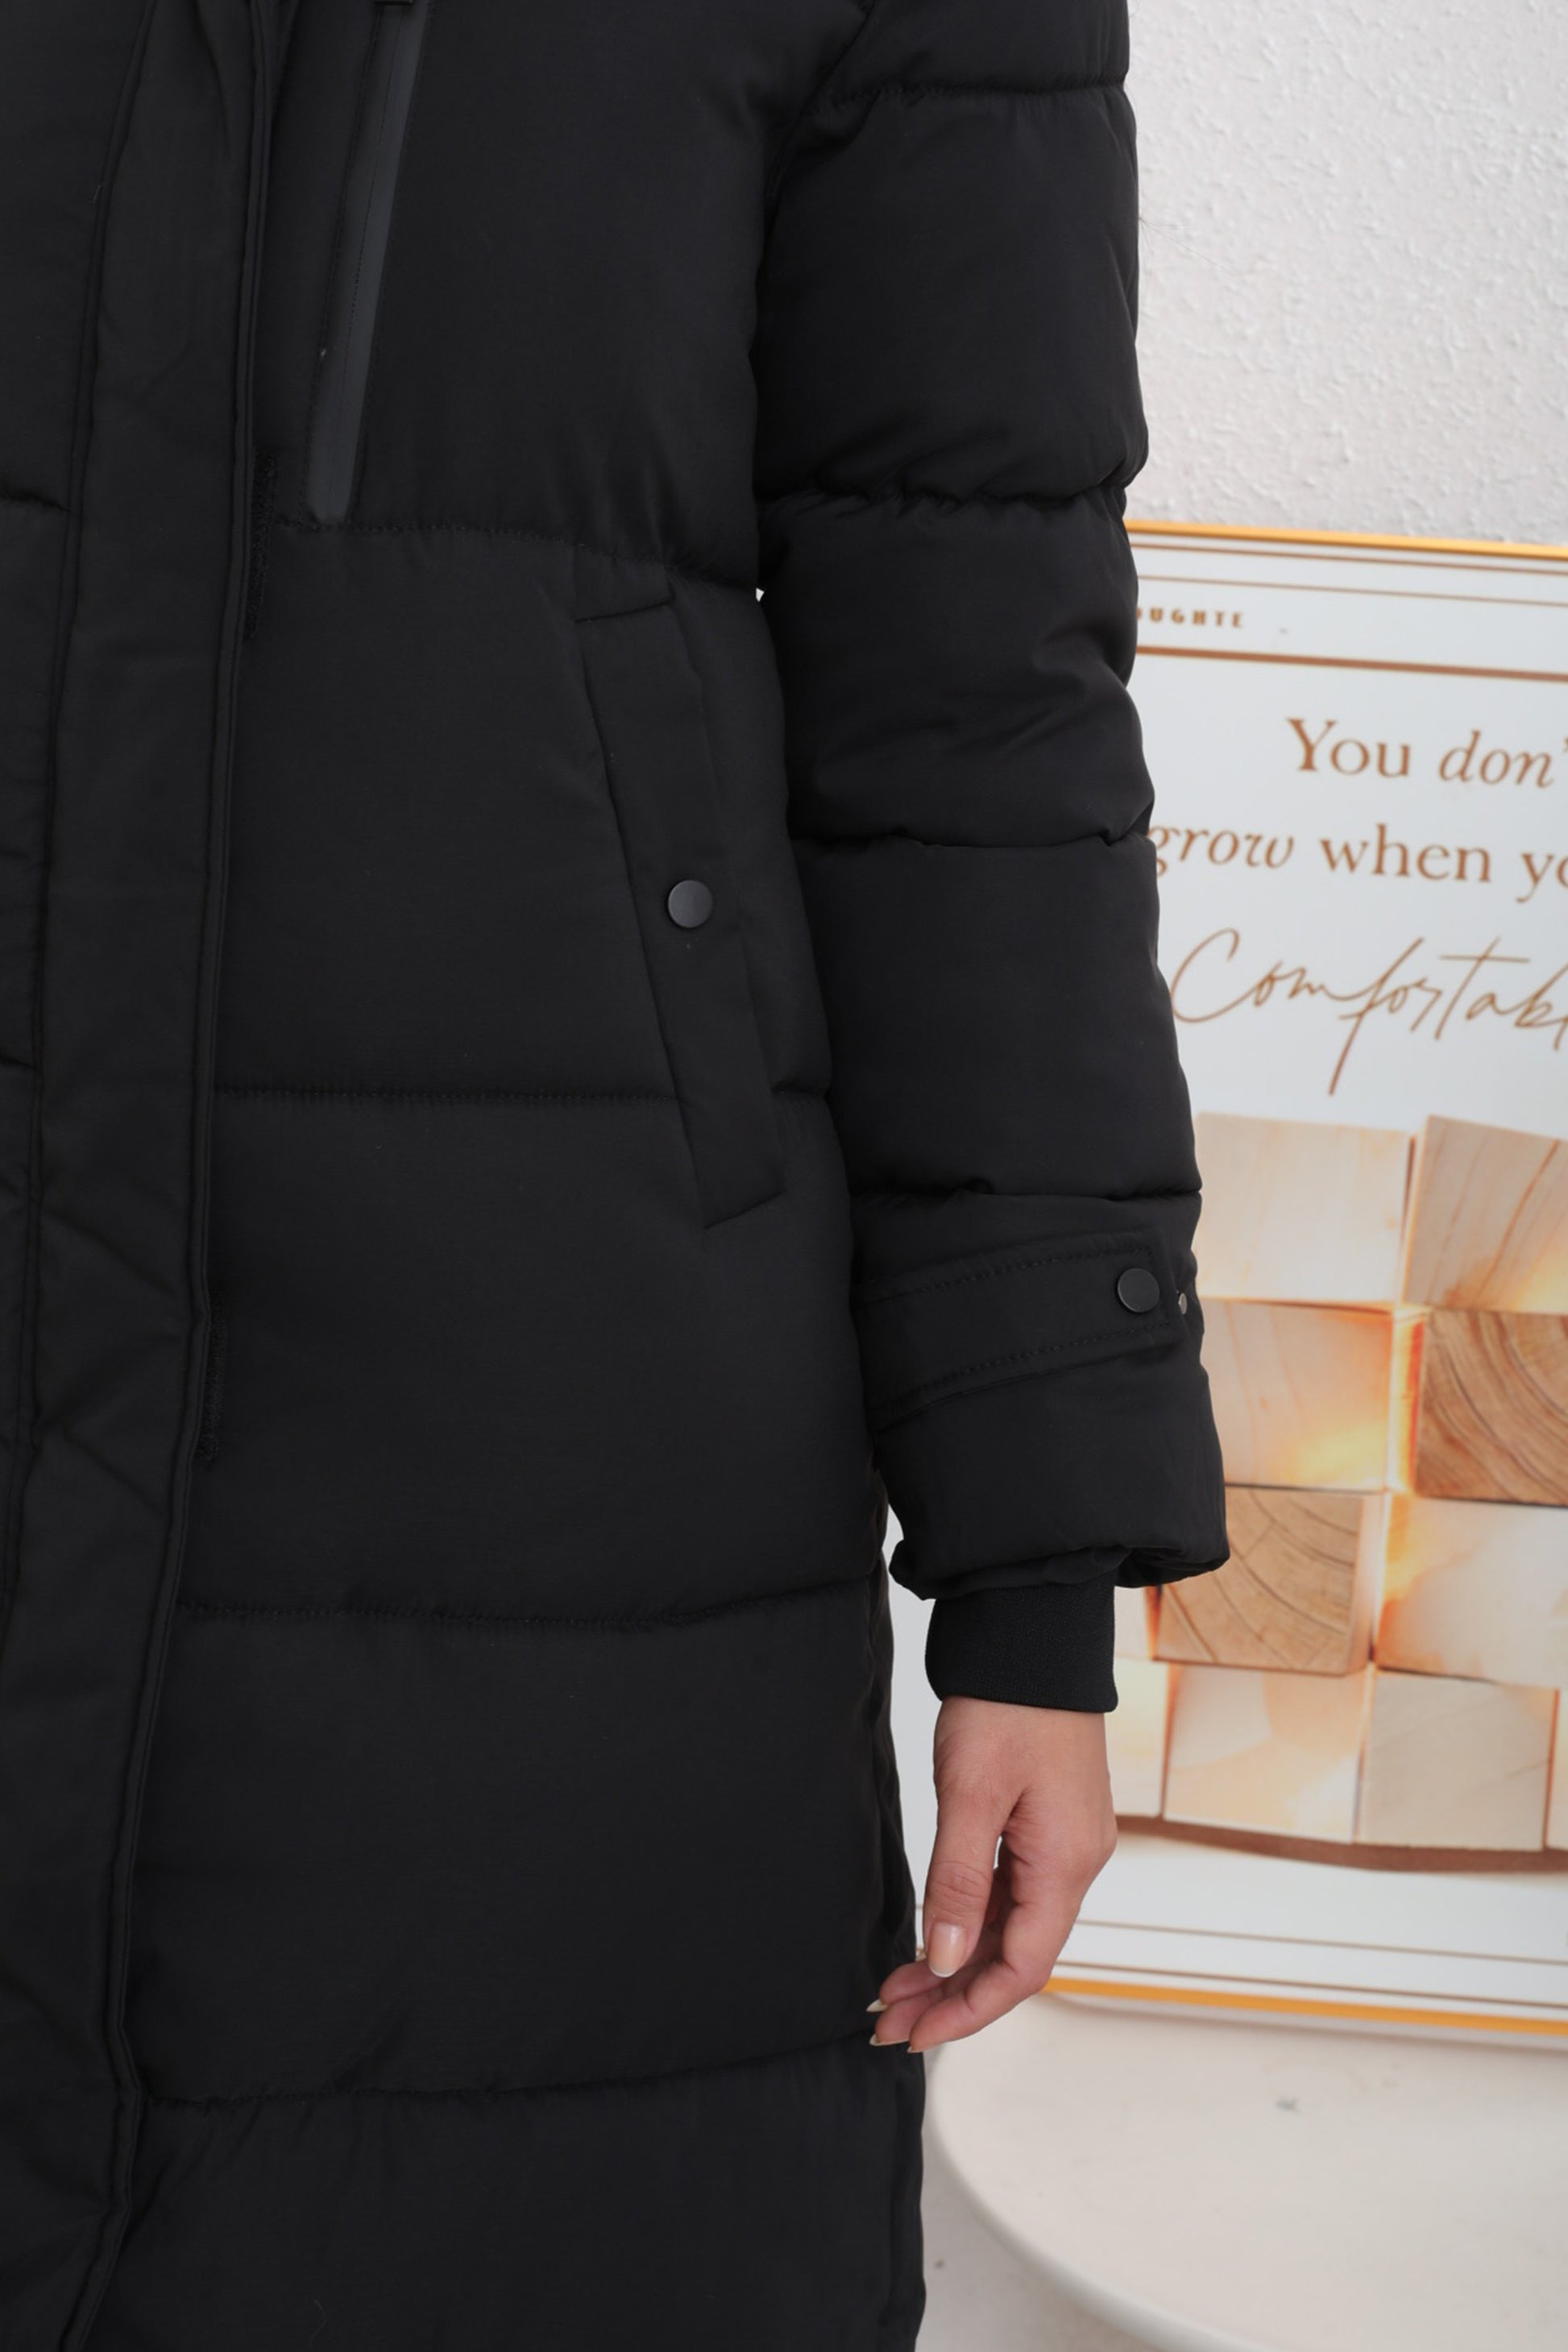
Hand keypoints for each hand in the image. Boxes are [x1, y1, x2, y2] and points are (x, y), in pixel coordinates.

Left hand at [871, 1696, 1115, 2053]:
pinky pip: (1012, 1892)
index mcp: (1066, 1861)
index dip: (968, 2008)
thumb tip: (946, 1959)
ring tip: (898, 1987)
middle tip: (890, 2020)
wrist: (1031, 1634)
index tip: (916, 2032)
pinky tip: (935, 1934)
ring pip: (1011, 1926)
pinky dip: (971, 1920)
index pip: (1023, 1967)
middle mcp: (1075, 1860)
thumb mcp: (970, 1792)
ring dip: (957, 1960)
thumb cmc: (1007, 1703)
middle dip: (953, 1993)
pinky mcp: (1049, 1822)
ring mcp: (1065, 1842)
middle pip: (1017, 1954)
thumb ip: (959, 1882)